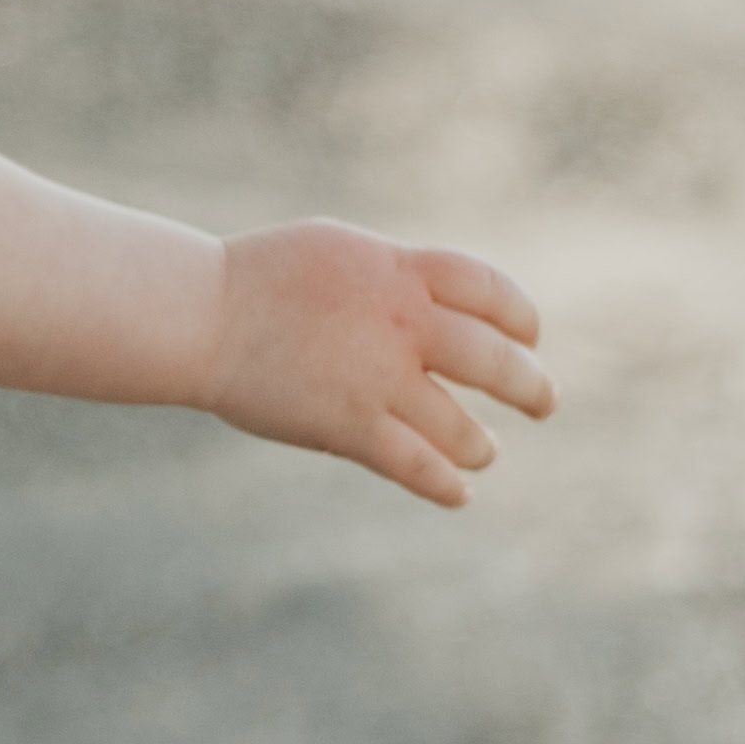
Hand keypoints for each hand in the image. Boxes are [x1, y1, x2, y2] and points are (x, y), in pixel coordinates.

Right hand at [193, 229, 550, 512]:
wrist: (200, 314)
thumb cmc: (258, 278)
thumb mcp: (337, 251)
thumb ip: (393, 274)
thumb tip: (439, 300)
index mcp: (398, 270)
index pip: (489, 288)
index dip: (520, 316)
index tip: (529, 336)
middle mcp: (401, 322)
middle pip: (495, 359)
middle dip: (530, 386)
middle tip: (544, 402)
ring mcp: (378, 378)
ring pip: (462, 427)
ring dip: (480, 444)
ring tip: (485, 450)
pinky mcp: (350, 427)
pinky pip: (419, 467)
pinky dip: (447, 484)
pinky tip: (459, 491)